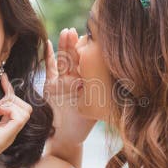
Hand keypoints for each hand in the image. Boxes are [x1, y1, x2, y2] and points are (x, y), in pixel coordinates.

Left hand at [0, 73, 31, 167]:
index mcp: (3, 129)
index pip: (16, 107)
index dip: (10, 90)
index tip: (3, 79)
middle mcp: (10, 132)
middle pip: (26, 107)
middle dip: (12, 97)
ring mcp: (9, 135)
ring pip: (26, 111)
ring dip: (11, 103)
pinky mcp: (5, 137)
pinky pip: (20, 117)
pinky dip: (9, 109)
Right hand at [44, 29, 96, 146]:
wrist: (66, 136)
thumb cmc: (82, 125)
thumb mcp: (94, 109)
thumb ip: (100, 99)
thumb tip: (120, 86)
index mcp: (86, 83)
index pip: (87, 63)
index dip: (87, 51)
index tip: (90, 39)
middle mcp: (74, 80)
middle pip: (74, 58)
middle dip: (74, 45)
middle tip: (75, 31)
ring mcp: (62, 81)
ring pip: (63, 60)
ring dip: (64, 46)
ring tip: (66, 32)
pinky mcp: (50, 85)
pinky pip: (50, 68)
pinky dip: (48, 56)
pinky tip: (47, 43)